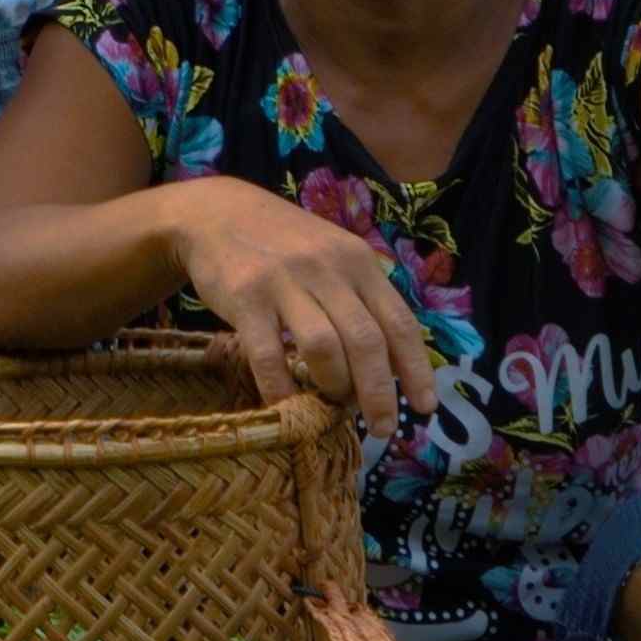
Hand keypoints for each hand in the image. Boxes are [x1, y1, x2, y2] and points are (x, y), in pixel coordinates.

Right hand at [165, 178, 444, 442]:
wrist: (214, 213)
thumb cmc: (284, 243)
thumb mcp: (333, 255)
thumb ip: (361, 297)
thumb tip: (392, 363)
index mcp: (357, 261)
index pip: (399, 322)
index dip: (416, 370)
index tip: (425, 408)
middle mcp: (326, 268)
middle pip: (366, 341)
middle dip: (379, 394)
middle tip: (383, 428)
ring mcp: (284, 281)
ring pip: (323, 348)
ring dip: (334, 386)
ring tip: (333, 402)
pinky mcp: (245, 297)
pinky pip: (269, 356)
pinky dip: (281, 389)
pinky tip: (287, 405)